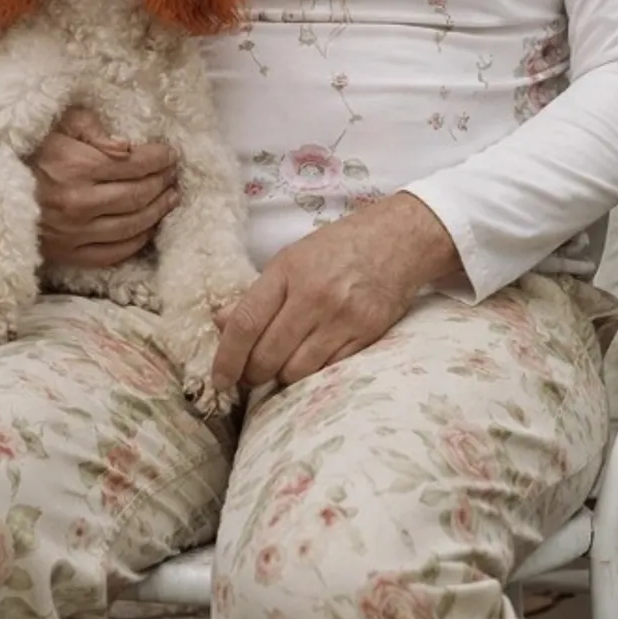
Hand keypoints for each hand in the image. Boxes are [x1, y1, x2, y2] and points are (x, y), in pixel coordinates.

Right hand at [33, 108, 177, 268]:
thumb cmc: (28, 150)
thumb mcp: (58, 124)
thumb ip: (93, 128)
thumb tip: (128, 147)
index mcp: (77, 167)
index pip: (136, 165)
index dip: (159, 158)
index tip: (169, 153)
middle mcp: (79, 203)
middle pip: (138, 196)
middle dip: (162, 182)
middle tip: (172, 174)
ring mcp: (74, 233)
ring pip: (132, 227)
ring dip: (157, 211)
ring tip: (169, 198)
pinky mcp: (67, 254)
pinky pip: (113, 254)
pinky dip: (136, 241)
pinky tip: (147, 227)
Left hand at [211, 193, 461, 391]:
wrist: (398, 241)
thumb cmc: (339, 248)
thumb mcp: (291, 258)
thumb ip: (257, 293)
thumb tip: (220, 323)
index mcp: (288, 271)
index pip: (246, 323)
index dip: (227, 357)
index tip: (220, 378)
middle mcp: (314, 295)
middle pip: (268, 355)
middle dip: (252, 374)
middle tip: (250, 375)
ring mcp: (342, 317)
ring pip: (296, 371)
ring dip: (281, 377)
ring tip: (281, 366)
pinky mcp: (366, 335)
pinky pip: (328, 372)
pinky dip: (312, 375)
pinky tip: (309, 363)